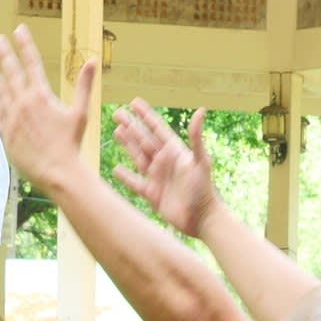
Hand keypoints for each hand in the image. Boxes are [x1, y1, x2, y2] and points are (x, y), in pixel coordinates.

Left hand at [0, 26, 96, 190]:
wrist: (57, 172)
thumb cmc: (72, 143)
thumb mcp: (81, 112)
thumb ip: (85, 85)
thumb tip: (93, 60)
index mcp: (41, 95)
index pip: (31, 62)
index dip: (25, 44)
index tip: (19, 30)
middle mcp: (23, 103)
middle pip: (10, 72)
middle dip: (4, 53)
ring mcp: (11, 118)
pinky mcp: (5, 133)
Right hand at [111, 102, 216, 237]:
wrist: (202, 219)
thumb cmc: (204, 190)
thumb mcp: (201, 161)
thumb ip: (196, 137)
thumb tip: (201, 110)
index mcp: (175, 151)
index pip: (157, 128)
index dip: (145, 115)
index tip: (134, 101)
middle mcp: (164, 162)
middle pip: (143, 139)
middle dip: (131, 126)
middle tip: (116, 113)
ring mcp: (157, 178)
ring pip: (138, 156)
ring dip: (127, 144)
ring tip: (116, 131)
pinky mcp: (152, 194)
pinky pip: (135, 182)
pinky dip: (125, 176)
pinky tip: (116, 169)